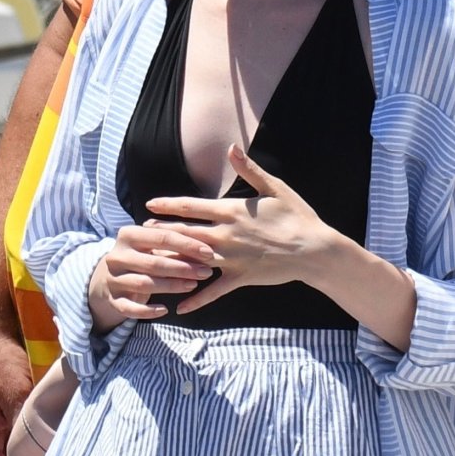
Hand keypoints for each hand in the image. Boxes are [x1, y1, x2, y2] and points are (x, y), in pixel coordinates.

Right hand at [87, 223, 216, 327]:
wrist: (107, 277)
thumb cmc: (140, 258)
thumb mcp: (152, 248)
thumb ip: (174, 249)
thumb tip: (205, 253)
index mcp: (128, 235)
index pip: (161, 237)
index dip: (187, 245)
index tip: (209, 253)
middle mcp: (117, 256)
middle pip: (154, 262)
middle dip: (183, 268)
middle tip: (206, 272)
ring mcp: (112, 278)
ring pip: (144, 284)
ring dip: (171, 286)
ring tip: (192, 285)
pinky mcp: (112, 299)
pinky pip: (130, 308)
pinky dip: (148, 310)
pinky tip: (165, 310)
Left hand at [145, 146, 337, 315]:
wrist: (314, 250)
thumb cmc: (296, 216)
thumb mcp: (274, 188)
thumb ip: (249, 170)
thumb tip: (231, 147)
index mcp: (232, 211)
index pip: (192, 207)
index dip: (169, 205)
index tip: (150, 204)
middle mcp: (226, 234)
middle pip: (185, 232)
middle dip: (161, 232)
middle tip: (139, 232)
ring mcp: (231, 258)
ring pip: (193, 259)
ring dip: (170, 261)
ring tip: (149, 263)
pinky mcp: (240, 277)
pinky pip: (214, 291)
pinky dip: (197, 299)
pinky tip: (179, 308)